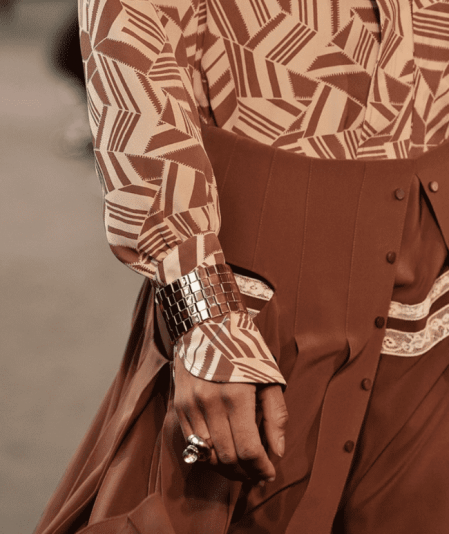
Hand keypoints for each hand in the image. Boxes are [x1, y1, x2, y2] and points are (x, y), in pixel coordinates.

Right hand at [173, 354, 287, 483]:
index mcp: (236, 396)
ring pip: (208, 456)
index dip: (261, 468)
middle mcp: (210, 404)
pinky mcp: (179, 407)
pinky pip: (192, 444)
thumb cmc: (243, 350)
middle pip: (228, 457)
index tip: (270, 473)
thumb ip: (276, 416)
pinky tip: (223, 453)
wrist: (205, 325)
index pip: (248, 449)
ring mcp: (191, 406)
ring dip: (227, 468)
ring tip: (242, 467)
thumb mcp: (268, 377)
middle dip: (246, 473)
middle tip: (258, 473)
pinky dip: (209, 455)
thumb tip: (277, 452)